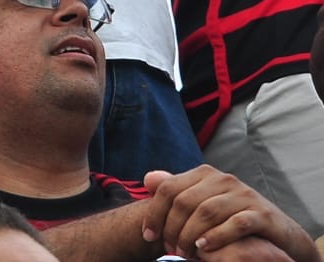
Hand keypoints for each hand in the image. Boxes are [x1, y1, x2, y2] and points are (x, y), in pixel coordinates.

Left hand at [141, 166, 319, 260]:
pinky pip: (236, 223)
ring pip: (206, 212)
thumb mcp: (204, 203)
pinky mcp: (262, 213)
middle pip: (184, 202)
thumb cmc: (233, 219)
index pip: (168, 188)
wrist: (279, 234)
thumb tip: (148, 179)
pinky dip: (217, 237)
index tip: (148, 236)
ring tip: (184, 253)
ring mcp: (244, 195)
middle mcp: (224, 179)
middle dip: (172, 229)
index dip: (154, 213)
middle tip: (169, 249)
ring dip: (190, 236)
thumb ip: (178, 192)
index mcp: (205, 174)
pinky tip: (204, 248)